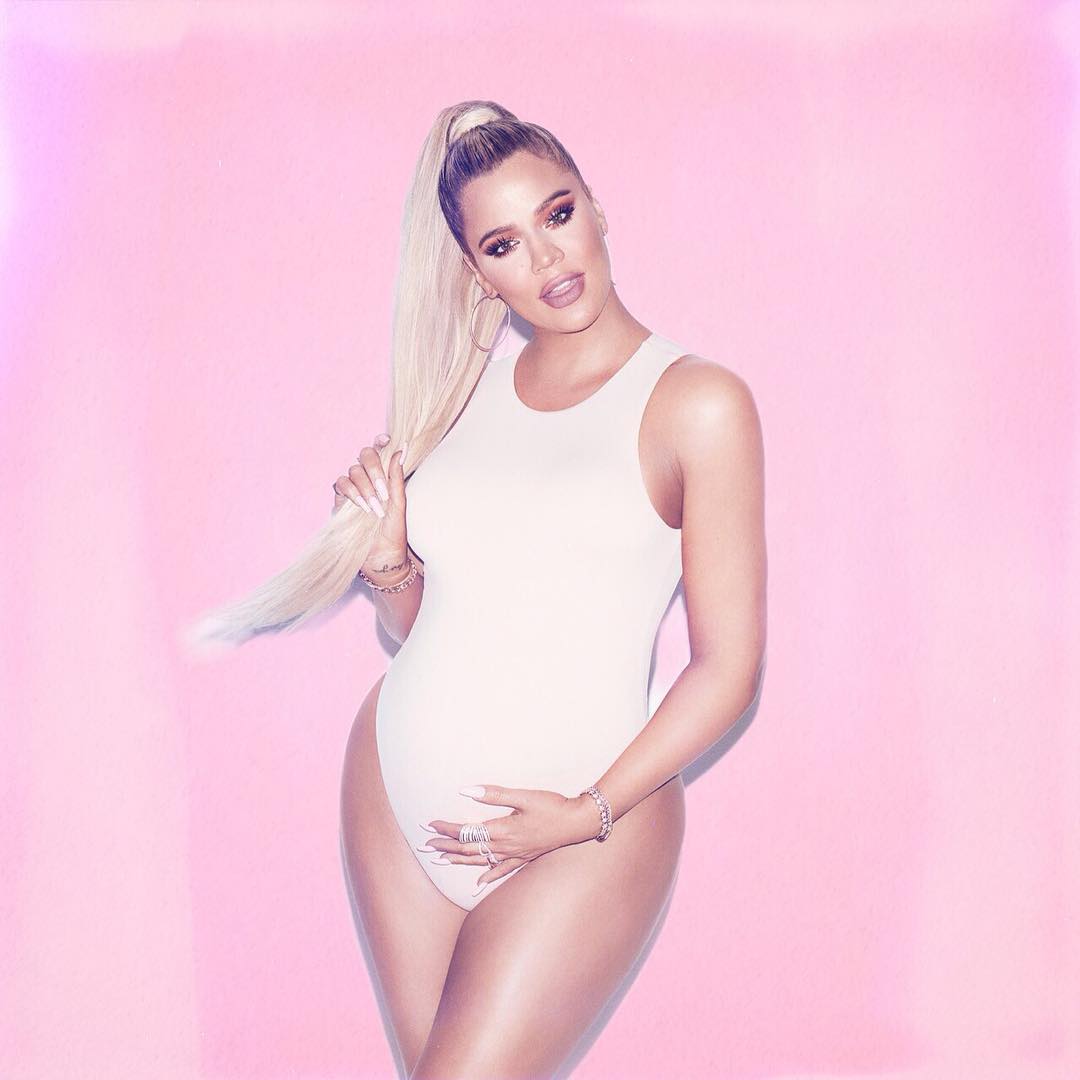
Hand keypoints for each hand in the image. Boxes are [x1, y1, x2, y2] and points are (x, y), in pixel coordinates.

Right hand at [332, 432, 410, 579]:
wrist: (382, 556)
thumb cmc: (394, 532)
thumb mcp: (399, 504)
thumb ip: (397, 477)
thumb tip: (402, 449)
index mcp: (385, 477)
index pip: (380, 452)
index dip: (380, 442)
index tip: (386, 439)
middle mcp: (368, 479)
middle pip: (364, 456)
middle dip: (374, 470)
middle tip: (383, 492)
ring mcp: (354, 489)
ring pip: (353, 471)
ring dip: (365, 487)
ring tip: (375, 507)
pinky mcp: (341, 502)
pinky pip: (340, 485)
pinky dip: (351, 492)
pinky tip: (362, 506)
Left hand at [421, 785, 599, 892]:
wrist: (577, 823)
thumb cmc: (552, 806)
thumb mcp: (523, 796)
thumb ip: (494, 794)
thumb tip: (466, 791)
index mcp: (502, 830)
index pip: (466, 831)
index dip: (446, 829)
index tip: (429, 825)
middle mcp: (505, 846)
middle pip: (468, 848)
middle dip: (446, 845)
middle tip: (426, 844)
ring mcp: (515, 854)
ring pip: (480, 861)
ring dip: (459, 860)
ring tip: (441, 860)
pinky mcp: (524, 857)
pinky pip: (501, 870)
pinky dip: (488, 876)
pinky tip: (479, 883)